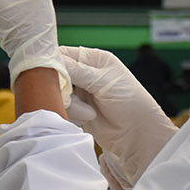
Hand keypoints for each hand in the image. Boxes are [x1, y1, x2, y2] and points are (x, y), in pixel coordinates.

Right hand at [61, 46, 176, 188]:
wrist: (137, 135)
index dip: (54, 64)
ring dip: (71, 105)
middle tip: (72, 98)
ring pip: (57, 94)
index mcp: (93, 59)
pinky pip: (61, 109)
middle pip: (56, 75)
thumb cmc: (131, 102)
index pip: (63, 53)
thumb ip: (77, 71)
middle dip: (63, 89)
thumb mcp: (104, 82)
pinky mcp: (76, 110)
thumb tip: (52, 61)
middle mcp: (84, 73)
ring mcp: (80, 92)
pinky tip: (87, 118)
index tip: (52, 76)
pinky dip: (72, 115)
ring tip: (90, 112)